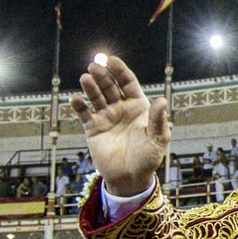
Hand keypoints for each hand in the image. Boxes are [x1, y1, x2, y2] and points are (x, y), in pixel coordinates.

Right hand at [69, 56, 169, 196]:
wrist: (130, 178)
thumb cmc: (148, 158)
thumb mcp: (157, 139)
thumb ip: (158, 120)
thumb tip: (161, 101)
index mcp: (138, 106)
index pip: (128, 83)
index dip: (120, 71)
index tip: (111, 60)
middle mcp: (121, 108)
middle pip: (110, 86)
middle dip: (102, 76)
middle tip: (94, 66)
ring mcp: (106, 117)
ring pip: (96, 97)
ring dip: (90, 87)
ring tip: (85, 78)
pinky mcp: (93, 128)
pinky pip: (84, 113)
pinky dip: (79, 105)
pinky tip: (76, 98)